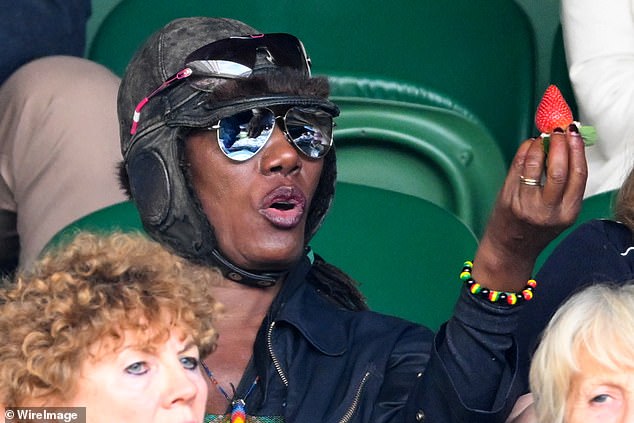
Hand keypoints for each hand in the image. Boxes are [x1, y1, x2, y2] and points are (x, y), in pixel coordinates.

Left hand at [472, 126, 586, 290]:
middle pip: (560, 169)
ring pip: (536, 166)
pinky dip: (524, 152)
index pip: (579, 175)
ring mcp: (526, 206)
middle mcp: (549, 211)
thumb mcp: (559, 211)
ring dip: (539, 145)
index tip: (574, 133)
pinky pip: (517, 168)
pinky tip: (528, 146)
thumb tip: (569, 145)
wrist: (510, 249)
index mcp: (568, 212)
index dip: (577, 150)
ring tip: (542, 137)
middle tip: (558, 130)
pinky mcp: (508, 200)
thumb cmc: (536, 227)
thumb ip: (566, 185)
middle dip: (560, 144)